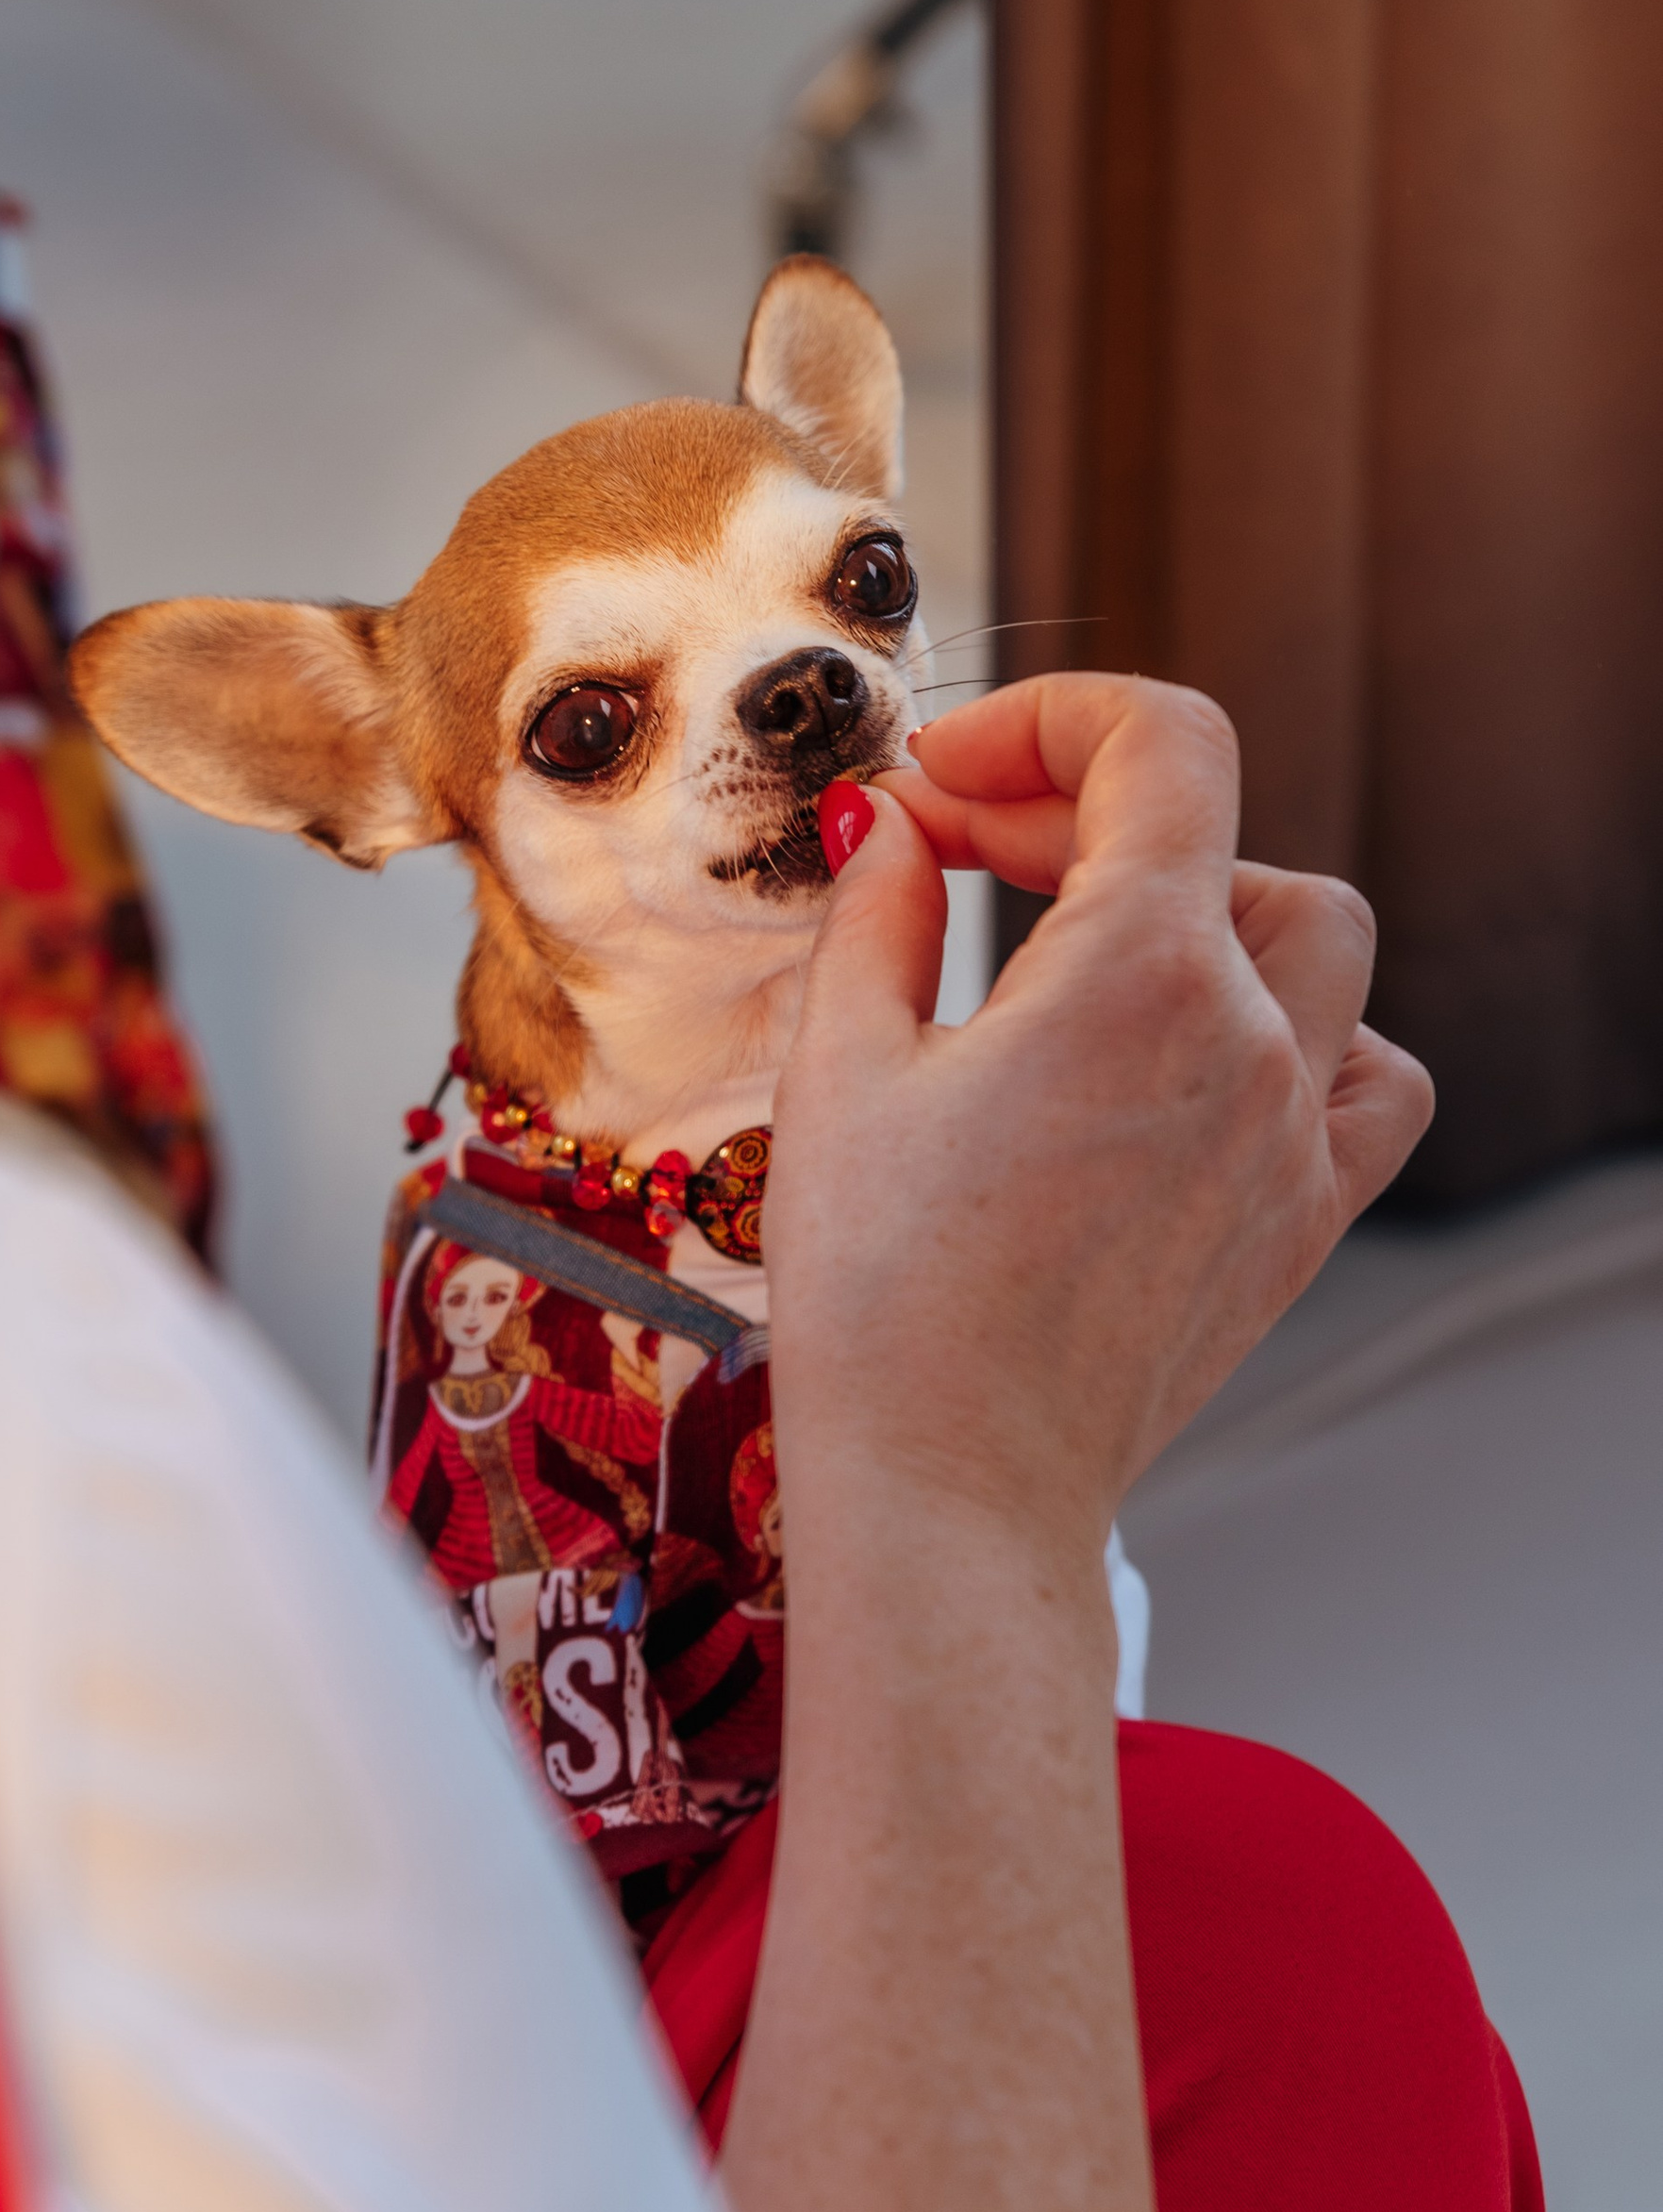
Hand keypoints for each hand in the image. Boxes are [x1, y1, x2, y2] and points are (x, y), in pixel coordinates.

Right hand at [773, 674, 1429, 1569]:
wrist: (955, 1491)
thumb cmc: (885, 1298)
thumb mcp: (841, 1065)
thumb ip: (883, 909)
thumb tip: (899, 829)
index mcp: (1142, 970)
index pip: (1163, 746)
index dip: (1048, 720)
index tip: (950, 773)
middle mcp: (1250, 1040)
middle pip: (1222, 837)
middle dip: (1081, 810)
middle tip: (956, 848)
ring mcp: (1293, 1137)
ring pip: (1318, 945)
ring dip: (1209, 905)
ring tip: (1085, 945)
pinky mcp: (1299, 1222)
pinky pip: (1369, 1081)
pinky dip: (1306, 1035)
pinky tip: (1197, 1058)